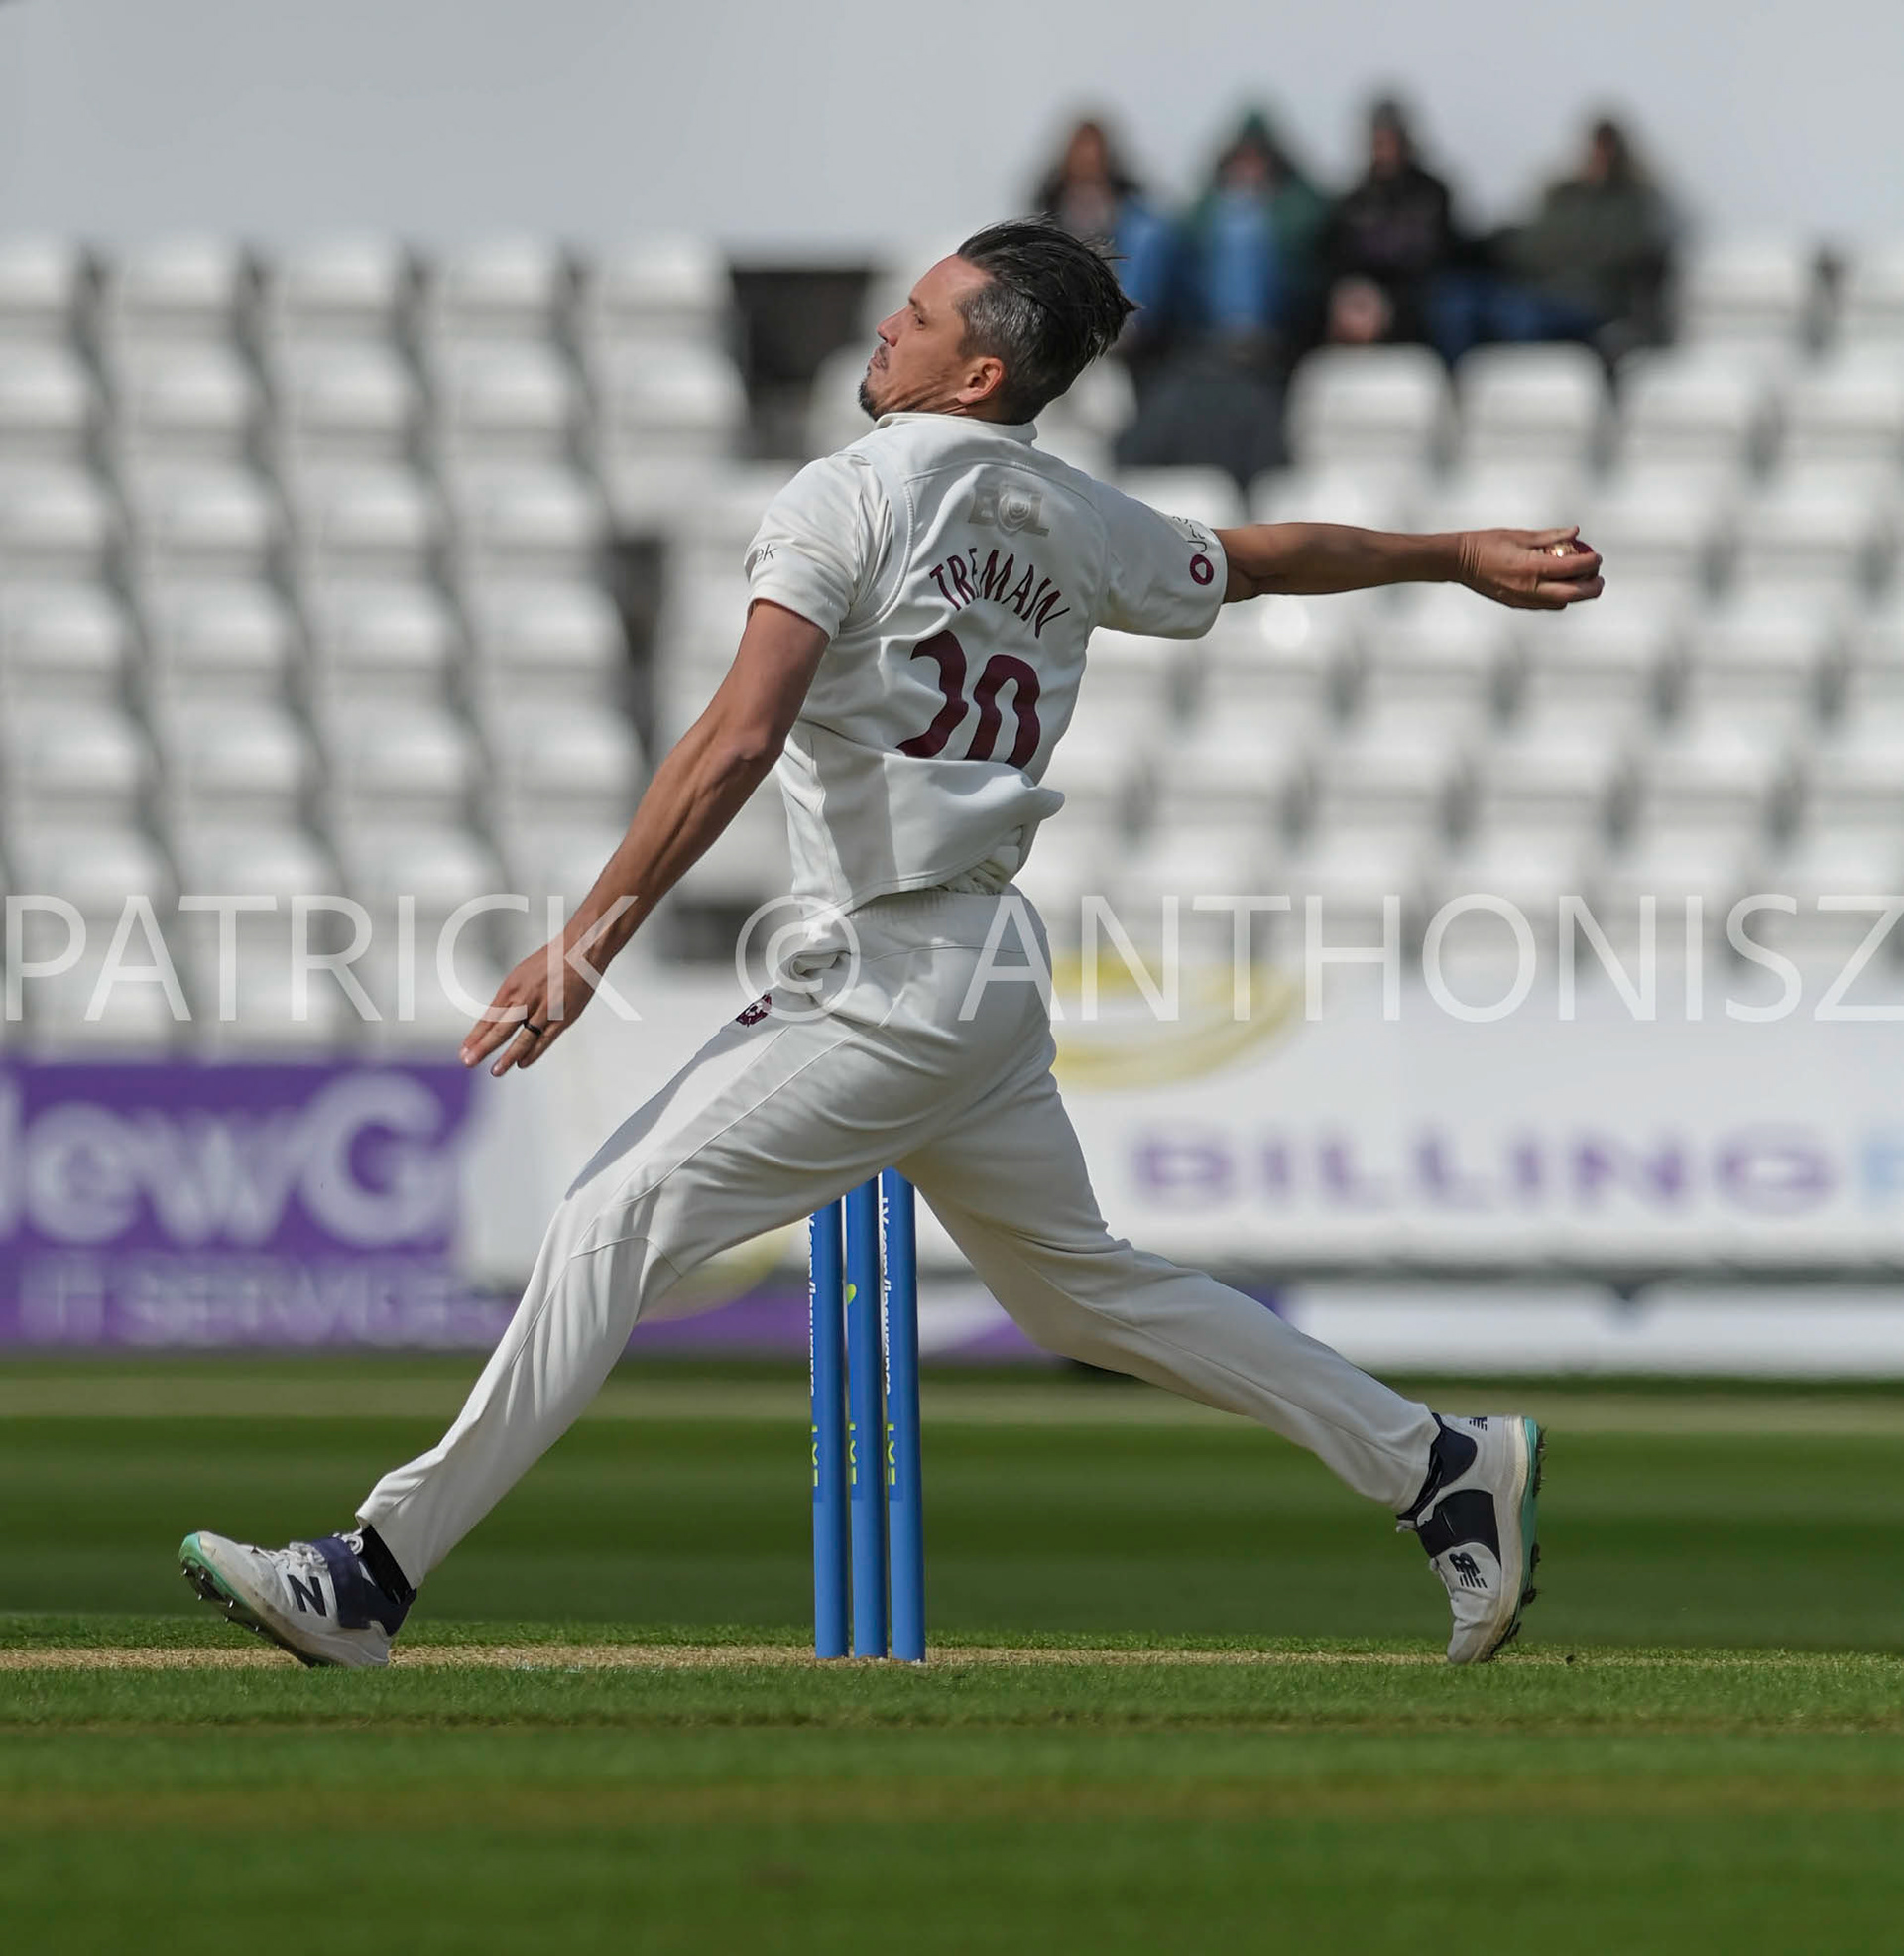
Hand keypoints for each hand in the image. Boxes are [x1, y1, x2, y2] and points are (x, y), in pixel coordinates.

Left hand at [459, 933, 608, 1077]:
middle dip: (482, 1048)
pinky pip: (544, 1040)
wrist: (580, 952)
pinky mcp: (563, 1017)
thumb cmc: (552, 961)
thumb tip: (496, 1019)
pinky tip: (522, 1063)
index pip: (489, 1017)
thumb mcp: (521, 975)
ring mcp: (545, 1010)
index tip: (465, 1049)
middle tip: (469, 1061)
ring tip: (496, 1071)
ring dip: (507, 1057)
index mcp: (512, 987)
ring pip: (522, 1039)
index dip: (476, 1035)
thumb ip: (510, 998)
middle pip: (500, 1029)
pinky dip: (532, 1053)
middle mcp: (526, 999)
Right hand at [1457, 527, 1603, 610]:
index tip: (1597, 556)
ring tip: (1583, 582)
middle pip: (1573, 595)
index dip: (1591, 562)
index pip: (1573, 568)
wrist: (1459, 562)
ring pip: (1561, 603)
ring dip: (1577, 594)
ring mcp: (1522, 599)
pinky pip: (1546, 605)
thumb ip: (1550, 536)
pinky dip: (1559, 597)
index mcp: (1532, 567)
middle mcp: (1530, 587)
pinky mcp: (1516, 603)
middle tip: (1599, 578)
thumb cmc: (1488, 543)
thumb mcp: (1521, 535)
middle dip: (1591, 588)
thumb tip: (1576, 532)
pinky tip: (1561, 586)